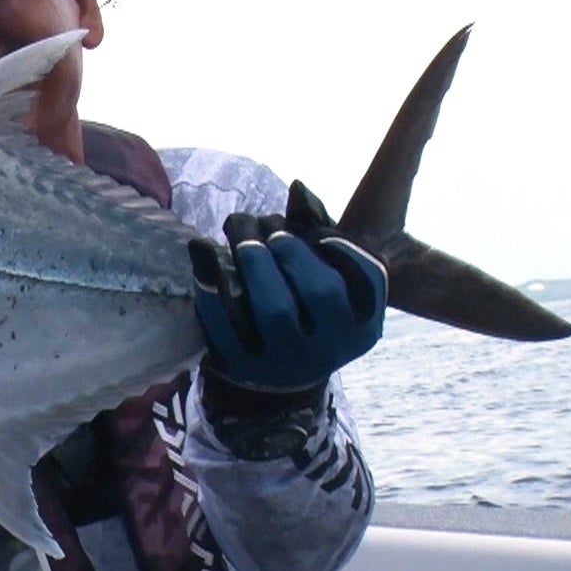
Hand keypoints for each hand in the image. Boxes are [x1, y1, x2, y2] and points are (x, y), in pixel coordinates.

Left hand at [188, 181, 387, 393]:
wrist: (273, 381)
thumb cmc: (304, 312)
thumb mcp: (323, 277)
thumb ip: (316, 231)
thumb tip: (297, 188)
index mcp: (361, 325)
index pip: (368, 278)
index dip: (342, 245)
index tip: (317, 231)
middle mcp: (329, 348)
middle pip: (321, 291)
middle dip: (292, 247)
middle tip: (267, 227)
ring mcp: (284, 361)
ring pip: (275, 310)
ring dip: (255, 261)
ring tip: (241, 234)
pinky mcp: (241, 366)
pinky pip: (224, 323)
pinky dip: (210, 282)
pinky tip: (201, 250)